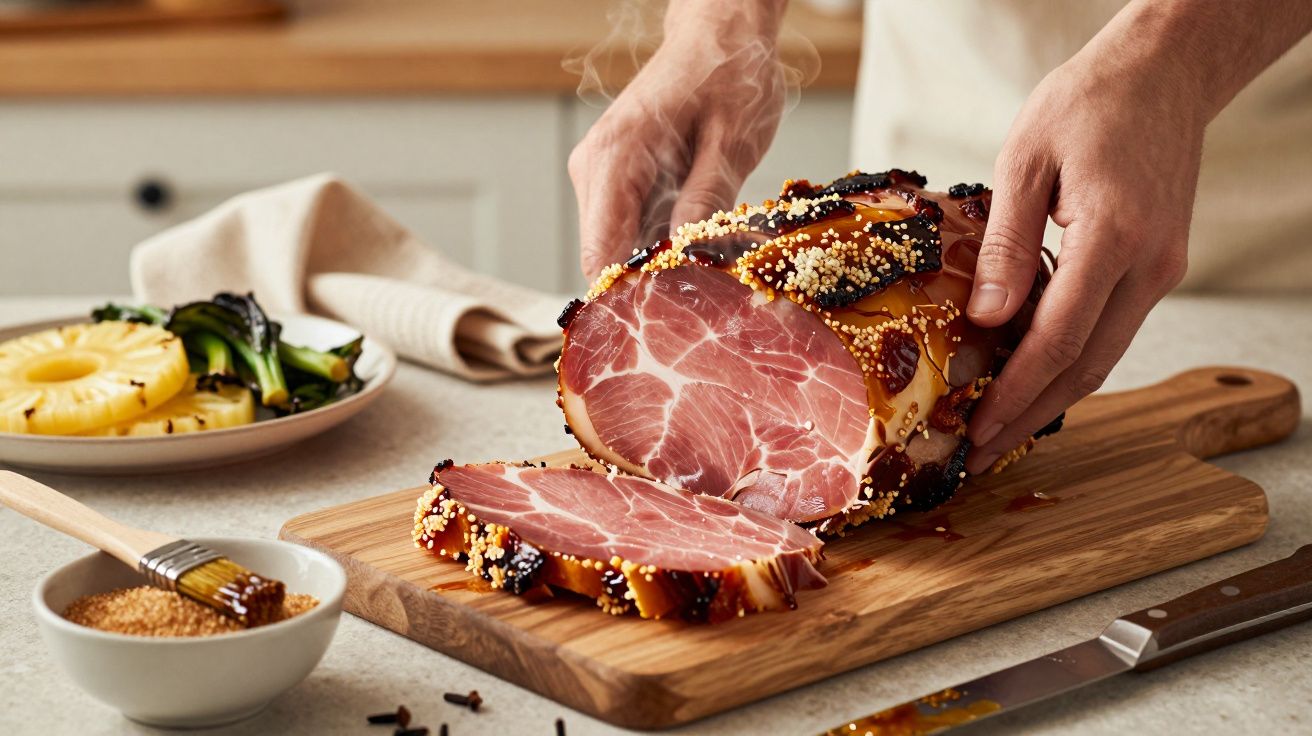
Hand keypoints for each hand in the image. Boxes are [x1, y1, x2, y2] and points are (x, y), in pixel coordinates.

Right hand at [569, 2, 788, 278]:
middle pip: (607, 259)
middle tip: (705, 301)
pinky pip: (632, 226)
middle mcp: (594, 170)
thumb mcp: (731, 144)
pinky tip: (700, 243)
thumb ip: (703, 204)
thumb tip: (685, 263)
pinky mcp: (617, 177)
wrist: (719, 32)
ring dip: (660, 264)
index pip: (600, 256)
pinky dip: (663, 242)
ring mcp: (601, 174)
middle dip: (651, 285)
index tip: (672, 322)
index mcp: (614, 160)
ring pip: (620, 247)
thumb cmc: (729, 75)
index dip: (630, 299)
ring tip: (709, 269)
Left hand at [962, 20, 1204, 473]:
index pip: (1059, 340)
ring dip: (1052, 397)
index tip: (977, 430)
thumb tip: (984, 321)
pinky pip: (1110, 328)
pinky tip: (1032, 376)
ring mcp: (1161, 268)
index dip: (1016, 393)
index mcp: (1114, 237)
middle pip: (1087, 366)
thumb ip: (1004, 245)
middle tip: (980, 455)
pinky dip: (1071, 360)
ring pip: (1104, 354)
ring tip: (1000, 428)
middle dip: (1031, 417)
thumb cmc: (1087, 102)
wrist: (1163, 72)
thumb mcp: (1023, 160)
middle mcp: (1149, 264)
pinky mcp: (1157, 264)